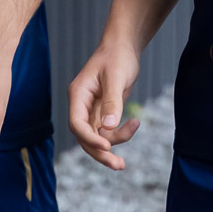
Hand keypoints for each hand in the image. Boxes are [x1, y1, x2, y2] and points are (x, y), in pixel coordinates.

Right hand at [67, 41, 140, 169]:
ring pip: (97, 137)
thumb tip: (108, 127)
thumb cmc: (118, 56)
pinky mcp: (103, 112)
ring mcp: (92, 110)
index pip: (77, 124)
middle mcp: (81, 105)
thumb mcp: (116, 77)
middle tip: (118, 165)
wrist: (125, 46)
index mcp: (78, 94)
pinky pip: (108, 131)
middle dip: (100, 152)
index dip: (90, 138)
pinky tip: (135, 124)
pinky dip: (120, 133)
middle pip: (85, 136)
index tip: (107, 146)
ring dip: (112, 146)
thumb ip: (111, 102)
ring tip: (127, 156)